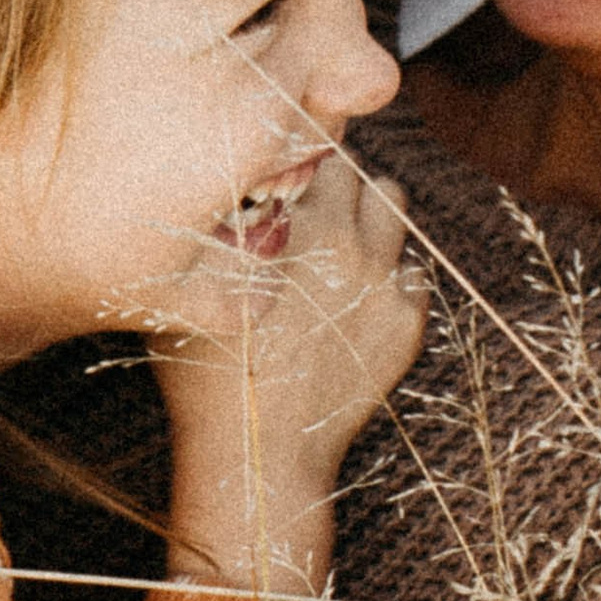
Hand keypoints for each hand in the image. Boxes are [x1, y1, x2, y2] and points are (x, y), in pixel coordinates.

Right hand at [149, 151, 426, 599]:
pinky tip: (350, 301)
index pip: (314, 145)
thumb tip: (226, 181)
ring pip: (395, 205)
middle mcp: (346, 240)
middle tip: (305, 208)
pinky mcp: (408, 321)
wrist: (259, 455)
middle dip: (333, 180)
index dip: (296, 149)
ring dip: (369, 214)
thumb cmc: (205, 372)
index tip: (283, 164)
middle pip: (358, 169)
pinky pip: (411, 270)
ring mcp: (384, 281)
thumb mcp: (189, 286)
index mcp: (290, 223)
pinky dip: (388, 274)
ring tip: (336, 244)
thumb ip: (213, 225)